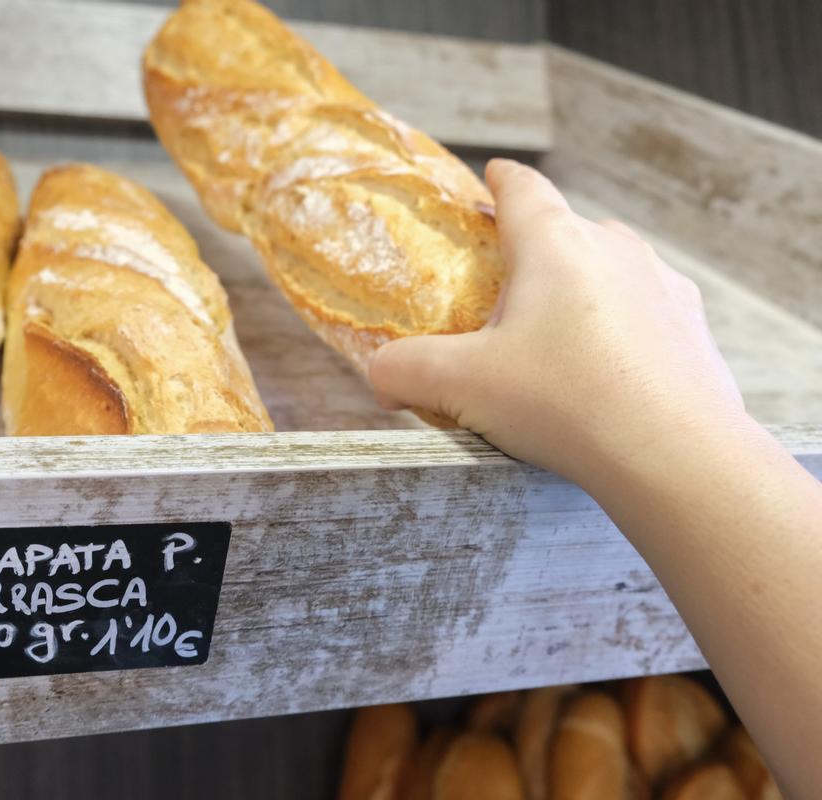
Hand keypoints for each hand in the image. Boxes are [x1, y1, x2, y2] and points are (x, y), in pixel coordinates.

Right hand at [369, 159, 748, 487]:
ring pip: (609, 271)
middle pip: (565, 232)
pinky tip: (606, 375)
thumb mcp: (460, 386)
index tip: (492, 177)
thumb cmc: (564, 402)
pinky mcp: (692, 329)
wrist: (675, 455)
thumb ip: (404, 370)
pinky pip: (645, 313)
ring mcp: (662, 286)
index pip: (523, 188)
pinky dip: (620, 331)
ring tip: (554, 345)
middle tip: (504, 298)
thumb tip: (380, 376)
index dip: (500, 181)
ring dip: (579, 293)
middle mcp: (614, 249)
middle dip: (534, 254)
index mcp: (555, 244)